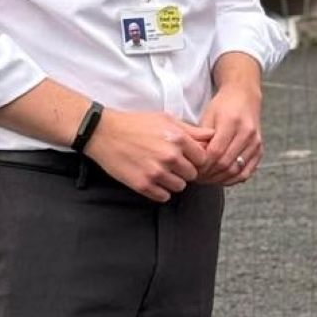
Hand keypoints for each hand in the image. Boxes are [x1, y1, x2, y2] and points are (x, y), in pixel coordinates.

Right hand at [84, 109, 212, 201]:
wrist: (104, 133)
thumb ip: (191, 130)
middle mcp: (169, 156)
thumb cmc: (136, 124)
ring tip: (163, 170)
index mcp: (178, 139)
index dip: (198, 159)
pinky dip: (161, 190)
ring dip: (174, 181)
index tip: (190, 158)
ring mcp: (156, 172)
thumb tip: (212, 136)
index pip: (204, 158)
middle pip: (192, 174)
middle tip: (174, 164)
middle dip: (186, 170)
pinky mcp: (142, 185)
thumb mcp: (167, 119)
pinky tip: (154, 179)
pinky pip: (163, 196)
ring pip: (180, 186)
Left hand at [196, 83, 262, 185]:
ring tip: (207, 179)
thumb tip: (194, 161)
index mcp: (232, 122)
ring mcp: (255, 142)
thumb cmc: (223, 105)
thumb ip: (202, 138)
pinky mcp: (259, 149)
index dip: (203, 164)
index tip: (193, 168)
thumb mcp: (208, 116)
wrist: (244, 96)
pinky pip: (247, 172)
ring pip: (236, 170)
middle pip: (226, 163)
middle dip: (209, 174)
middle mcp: (247, 133)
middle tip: (197, 177)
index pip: (216, 152)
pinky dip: (233, 179)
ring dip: (220, 178)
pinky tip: (222, 178)